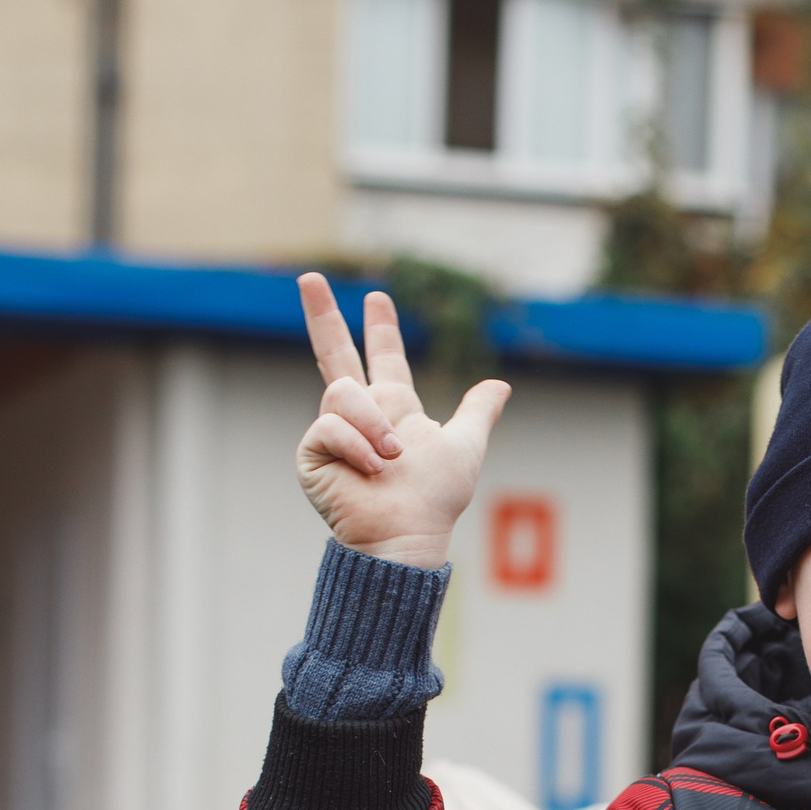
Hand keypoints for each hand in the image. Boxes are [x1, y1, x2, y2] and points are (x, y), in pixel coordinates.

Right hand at [295, 275, 509, 570]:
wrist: (407, 532)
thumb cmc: (435, 498)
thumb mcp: (465, 446)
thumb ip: (478, 412)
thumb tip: (500, 384)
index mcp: (395, 410)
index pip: (385, 359)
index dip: (382, 330)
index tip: (377, 299)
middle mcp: (361, 416)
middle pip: (336, 354)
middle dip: (322, 314)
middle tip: (310, 277)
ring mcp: (334, 433)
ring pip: (343, 392)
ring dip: (373, 425)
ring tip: (391, 458)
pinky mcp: (313, 452)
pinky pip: (330, 425)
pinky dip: (357, 446)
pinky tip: (371, 471)